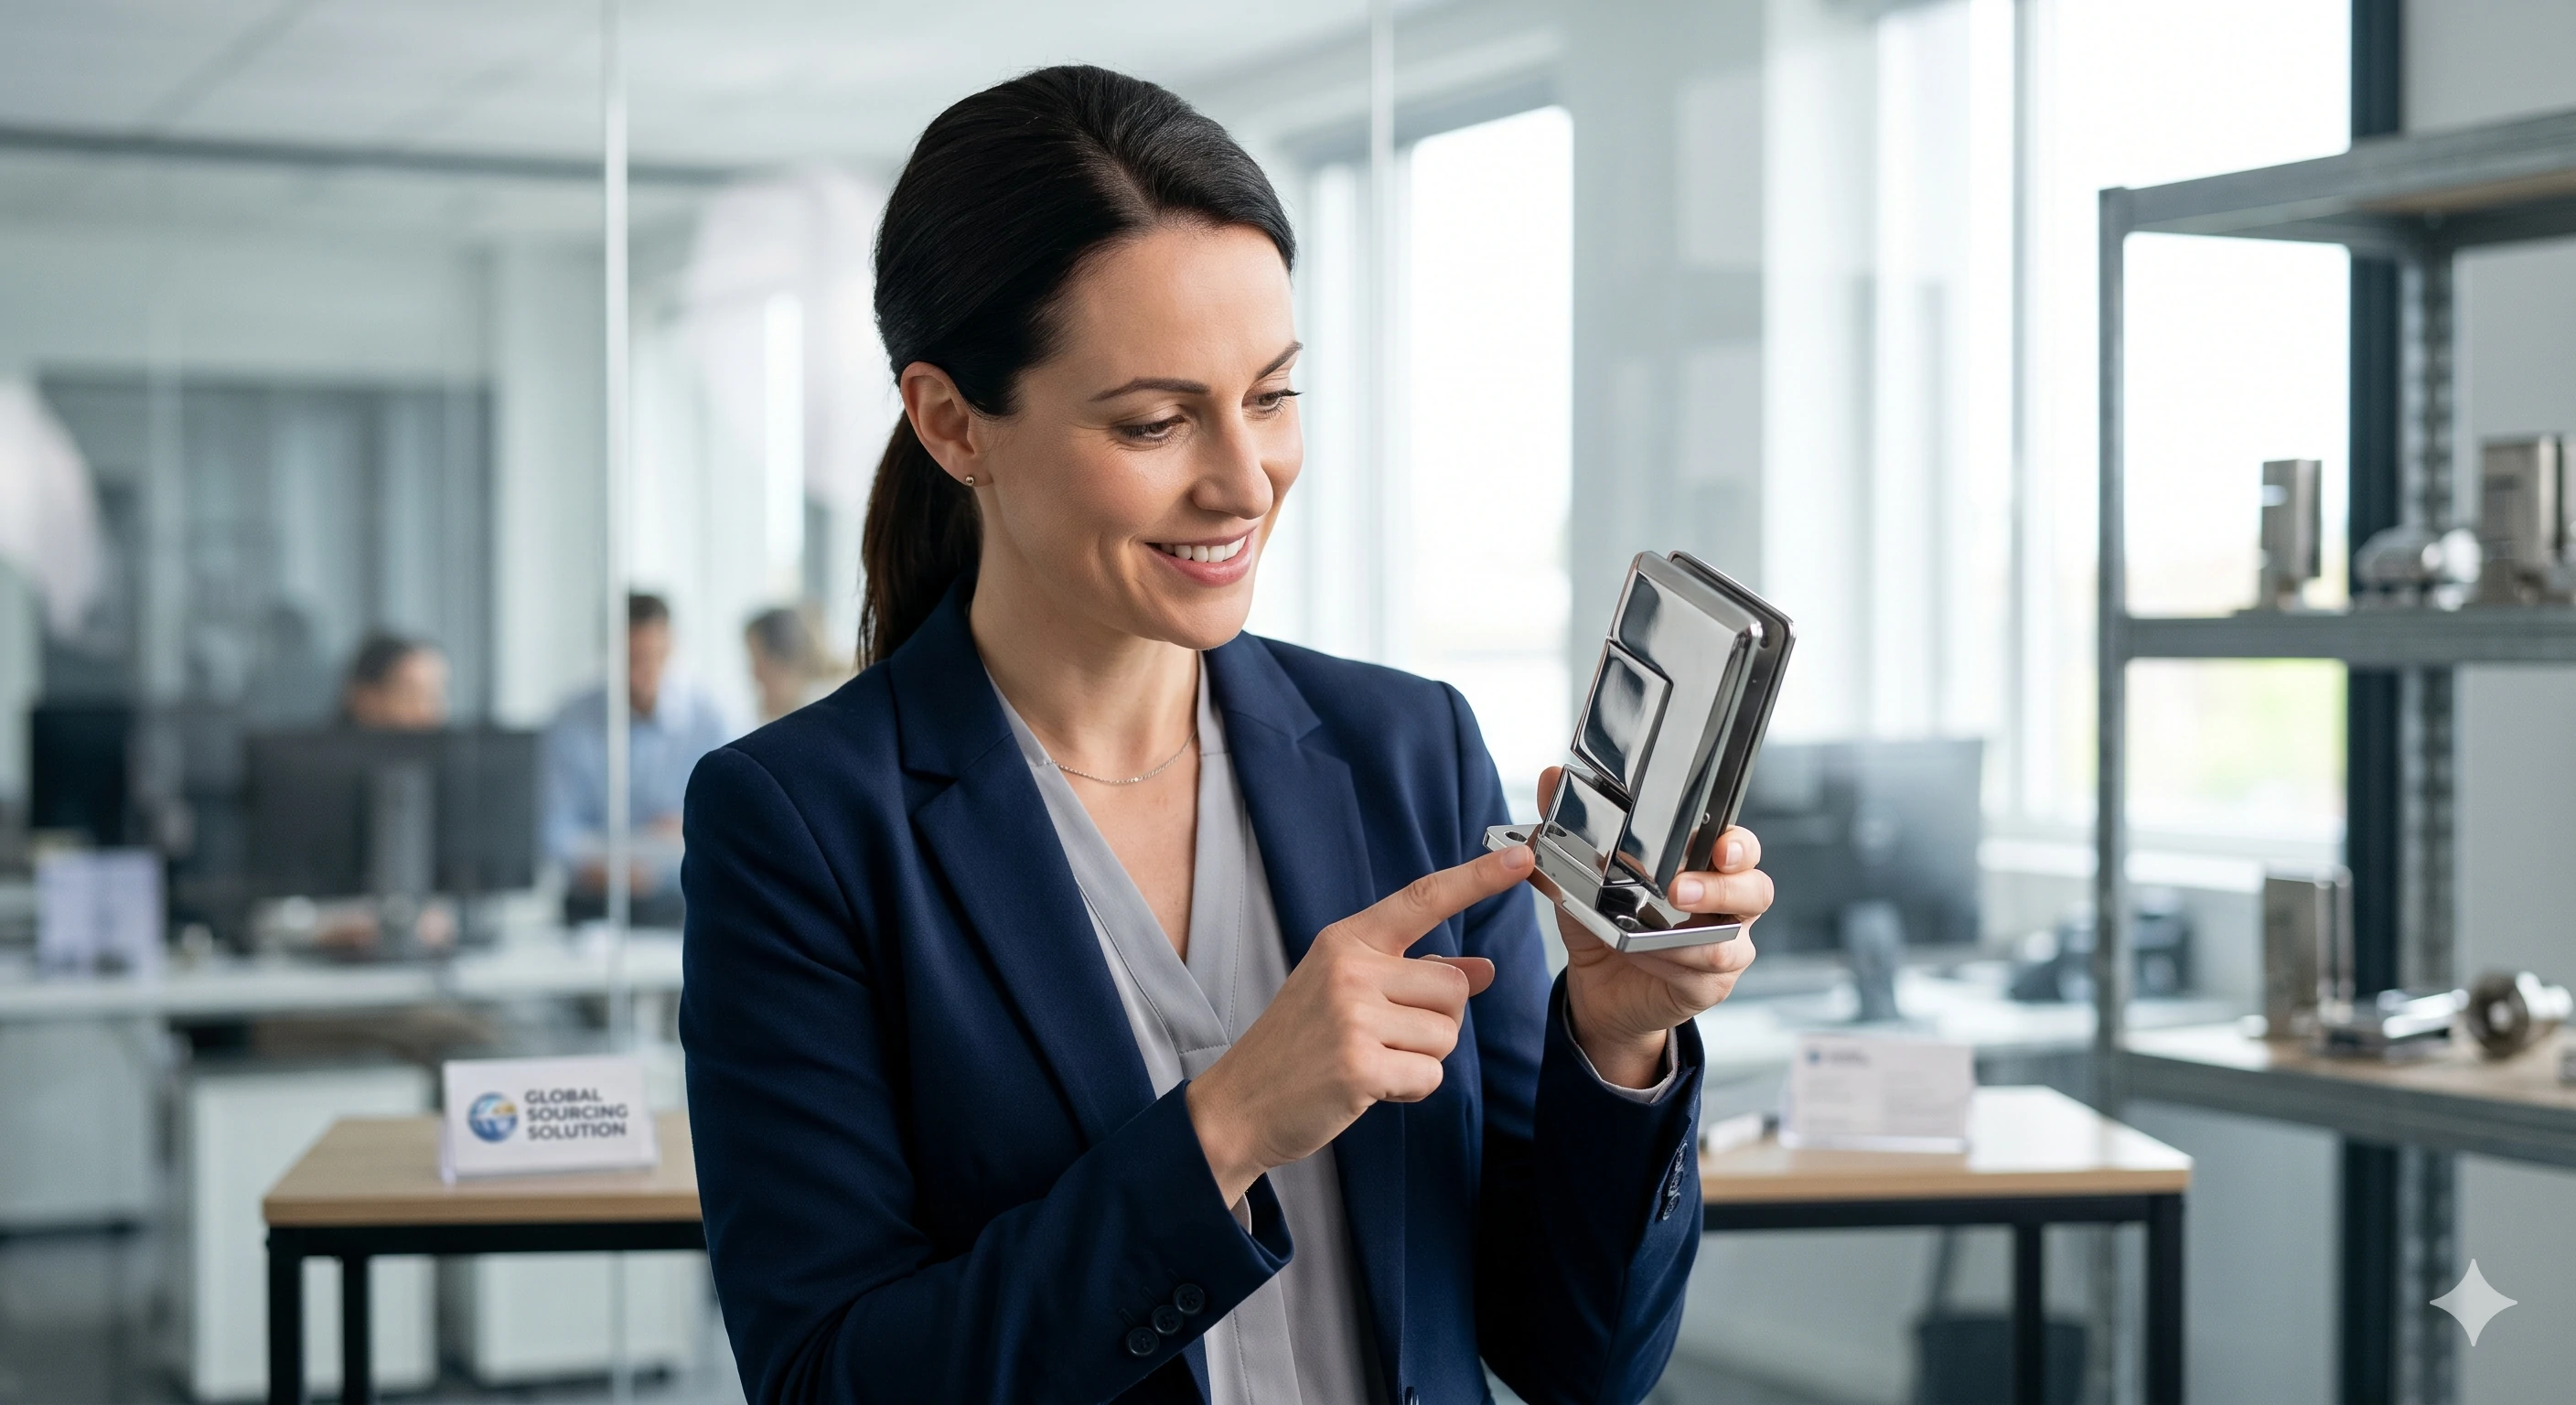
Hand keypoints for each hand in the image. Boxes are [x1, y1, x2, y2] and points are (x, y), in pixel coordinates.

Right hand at [1186, 846, 1520, 1205]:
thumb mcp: (1349, 995)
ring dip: (1420, 1060)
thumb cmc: (1298, 1048)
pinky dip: (1409, 1091)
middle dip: (1435, 1024)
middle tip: (1384, 1041)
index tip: (1521, 855)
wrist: (1239, 1105)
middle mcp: (1350, 969)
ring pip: (1446, 1035)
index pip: (1422, 899)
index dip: (1476, 878)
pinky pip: (1430, 1076)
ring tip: (1370, 1063)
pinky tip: (1368, 1089)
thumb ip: (1416, 977)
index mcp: (1346, 941)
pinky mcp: (1359, 1064)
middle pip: (1452, 988)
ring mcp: (1352, 1015)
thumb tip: (1482, 971)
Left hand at [1535, 766, 1768, 1087]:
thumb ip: (1572, 825)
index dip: (1739, 845)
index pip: (1739, 847)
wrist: (1597, 988)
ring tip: (1654, 932)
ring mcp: (1723, 947)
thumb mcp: (1581, 874)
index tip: (1722, 846)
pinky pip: (1705, 974)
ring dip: (1690, 935)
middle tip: (1682, 890)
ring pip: (1732, 940)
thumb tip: (1550, 778)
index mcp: (1704, 868)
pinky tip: (1645, 957)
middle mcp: (1725, 906)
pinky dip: (1674, 964)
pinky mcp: (1710, 985)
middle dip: (1726, 888)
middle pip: (1756, 890)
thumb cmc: (1605, 924)